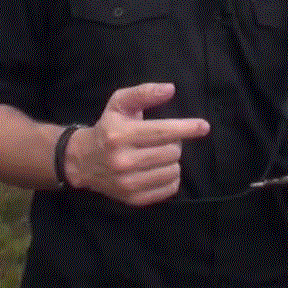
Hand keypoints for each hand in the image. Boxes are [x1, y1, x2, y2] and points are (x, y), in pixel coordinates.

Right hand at [67, 83, 209, 205]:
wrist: (83, 161)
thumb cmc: (107, 127)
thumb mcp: (119, 103)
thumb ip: (144, 93)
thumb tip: (170, 89)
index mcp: (120, 134)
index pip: (162, 132)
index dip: (186, 128)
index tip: (204, 127)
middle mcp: (124, 161)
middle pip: (172, 152)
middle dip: (174, 143)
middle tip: (163, 140)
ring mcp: (128, 183)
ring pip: (173, 171)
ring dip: (173, 161)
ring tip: (159, 154)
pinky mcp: (134, 199)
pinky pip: (169, 189)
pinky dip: (171, 178)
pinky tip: (159, 169)